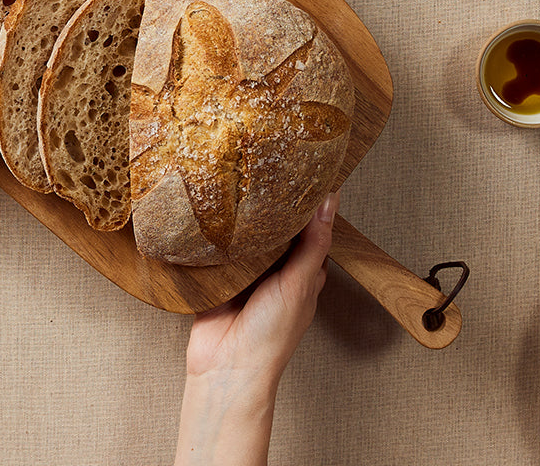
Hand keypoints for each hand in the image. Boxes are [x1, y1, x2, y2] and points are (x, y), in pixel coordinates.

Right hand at [187, 191, 337, 382]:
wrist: (226, 367)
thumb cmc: (270, 336)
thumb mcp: (299, 284)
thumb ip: (313, 244)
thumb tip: (329, 203)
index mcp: (302, 273)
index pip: (310, 230)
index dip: (308, 205)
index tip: (302, 172)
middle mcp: (275, 271)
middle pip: (275, 230)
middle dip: (269, 208)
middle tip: (263, 172)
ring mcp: (245, 273)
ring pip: (245, 238)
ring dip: (240, 222)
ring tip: (235, 187)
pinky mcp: (218, 277)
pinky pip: (217, 251)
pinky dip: (214, 237)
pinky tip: (210, 217)